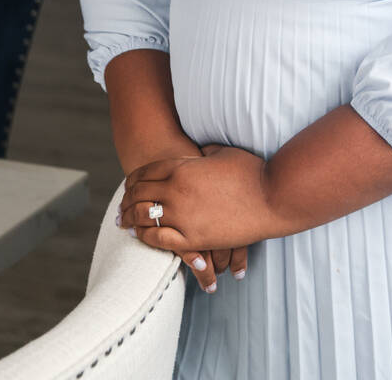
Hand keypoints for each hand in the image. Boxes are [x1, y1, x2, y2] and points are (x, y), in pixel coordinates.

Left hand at [119, 142, 278, 274]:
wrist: (272, 198)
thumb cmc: (251, 171)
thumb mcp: (222, 153)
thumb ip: (202, 152)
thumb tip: (194, 153)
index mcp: (183, 166)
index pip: (146, 172)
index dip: (134, 179)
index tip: (128, 185)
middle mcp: (177, 190)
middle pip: (140, 194)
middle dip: (126, 199)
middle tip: (120, 206)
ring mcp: (183, 215)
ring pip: (144, 217)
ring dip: (129, 218)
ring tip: (123, 222)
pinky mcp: (193, 238)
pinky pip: (159, 239)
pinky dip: (145, 236)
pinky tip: (140, 236)